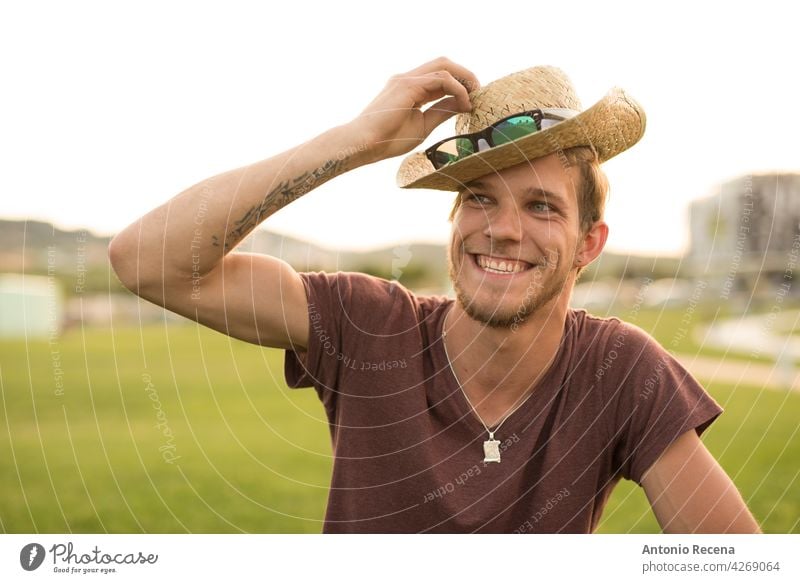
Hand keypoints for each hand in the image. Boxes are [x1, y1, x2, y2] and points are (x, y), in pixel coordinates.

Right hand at [350, 57, 479, 162]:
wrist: (364, 144)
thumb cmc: (388, 139)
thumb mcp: (423, 125)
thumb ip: (441, 112)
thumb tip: (462, 105)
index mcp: (410, 88)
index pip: (440, 77)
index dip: (460, 86)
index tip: (472, 101)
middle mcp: (408, 79)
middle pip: (444, 63)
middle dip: (465, 75)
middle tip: (478, 93)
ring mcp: (406, 79)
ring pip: (444, 66)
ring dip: (464, 79)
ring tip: (474, 97)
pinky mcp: (408, 85)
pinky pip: (441, 78)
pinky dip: (456, 89)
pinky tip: (463, 103)